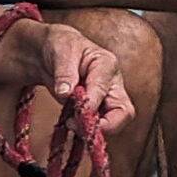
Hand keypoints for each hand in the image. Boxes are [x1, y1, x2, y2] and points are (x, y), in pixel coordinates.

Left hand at [0, 21, 134, 135]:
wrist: (52, 54)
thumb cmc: (61, 46)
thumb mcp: (60, 51)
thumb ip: (64, 72)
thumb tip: (65, 93)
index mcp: (107, 64)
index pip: (105, 89)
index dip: (91, 103)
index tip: (75, 110)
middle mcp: (113, 84)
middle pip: (124, 112)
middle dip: (105, 125)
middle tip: (79, 126)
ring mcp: (107, 99)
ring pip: (115, 123)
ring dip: (95, 129)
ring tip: (71, 123)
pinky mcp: (98, 110)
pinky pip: (100, 126)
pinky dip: (87, 130)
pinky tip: (72, 124)